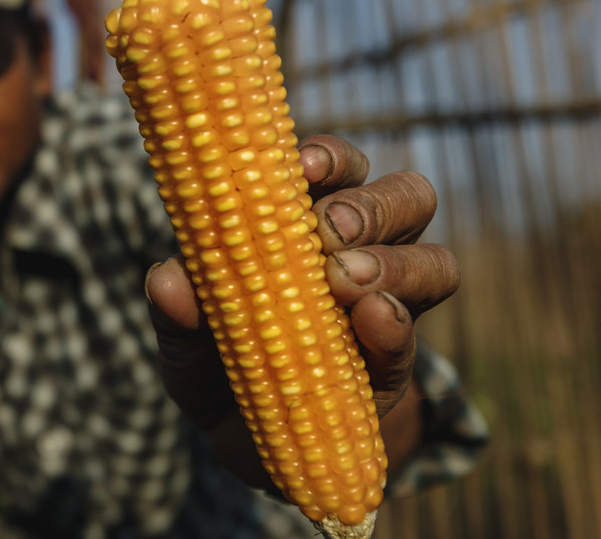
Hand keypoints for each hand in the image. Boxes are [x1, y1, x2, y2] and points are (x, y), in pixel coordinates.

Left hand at [145, 134, 459, 485]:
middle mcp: (362, 254)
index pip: (336, 168)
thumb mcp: (185, 345)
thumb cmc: (218, 370)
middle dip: (369, 206)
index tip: (302, 165)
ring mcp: (389, 309)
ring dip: (395, 263)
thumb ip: (177, 313)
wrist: (251, 449)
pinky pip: (413, 336)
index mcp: (306, 225)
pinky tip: (371, 320)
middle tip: (329, 231)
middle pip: (406, 197)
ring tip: (346, 281)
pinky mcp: (395, 366)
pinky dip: (395, 325)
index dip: (328, 157)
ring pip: (435, 261)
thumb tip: (169, 277)